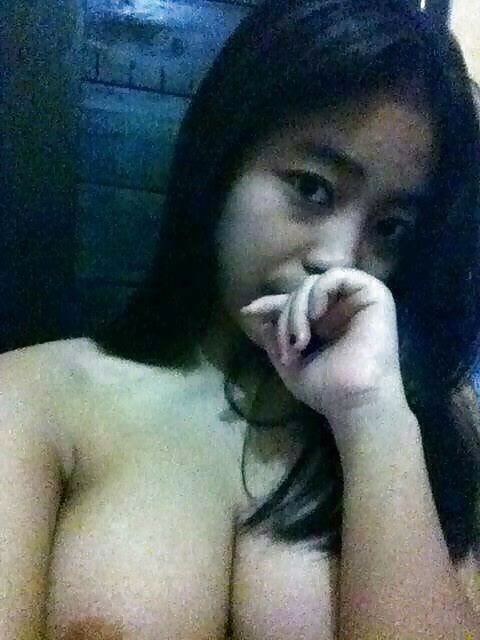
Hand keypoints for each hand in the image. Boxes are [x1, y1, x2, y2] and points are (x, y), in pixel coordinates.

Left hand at [240, 268, 406, 425]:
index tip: (248, 312)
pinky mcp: (374, 294)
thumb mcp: (291, 364)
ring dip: (297, 309)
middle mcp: (342, 308)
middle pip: (300, 292)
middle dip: (285, 316)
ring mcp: (357, 300)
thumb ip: (275, 338)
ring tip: (300, 340)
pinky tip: (316, 315)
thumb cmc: (326, 390)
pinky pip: (337, 275)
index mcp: (327, 323)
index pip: (295, 303)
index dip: (272, 304)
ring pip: (314, 283)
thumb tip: (256, 315)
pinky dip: (318, 292)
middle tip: (289, 346)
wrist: (353, 402)